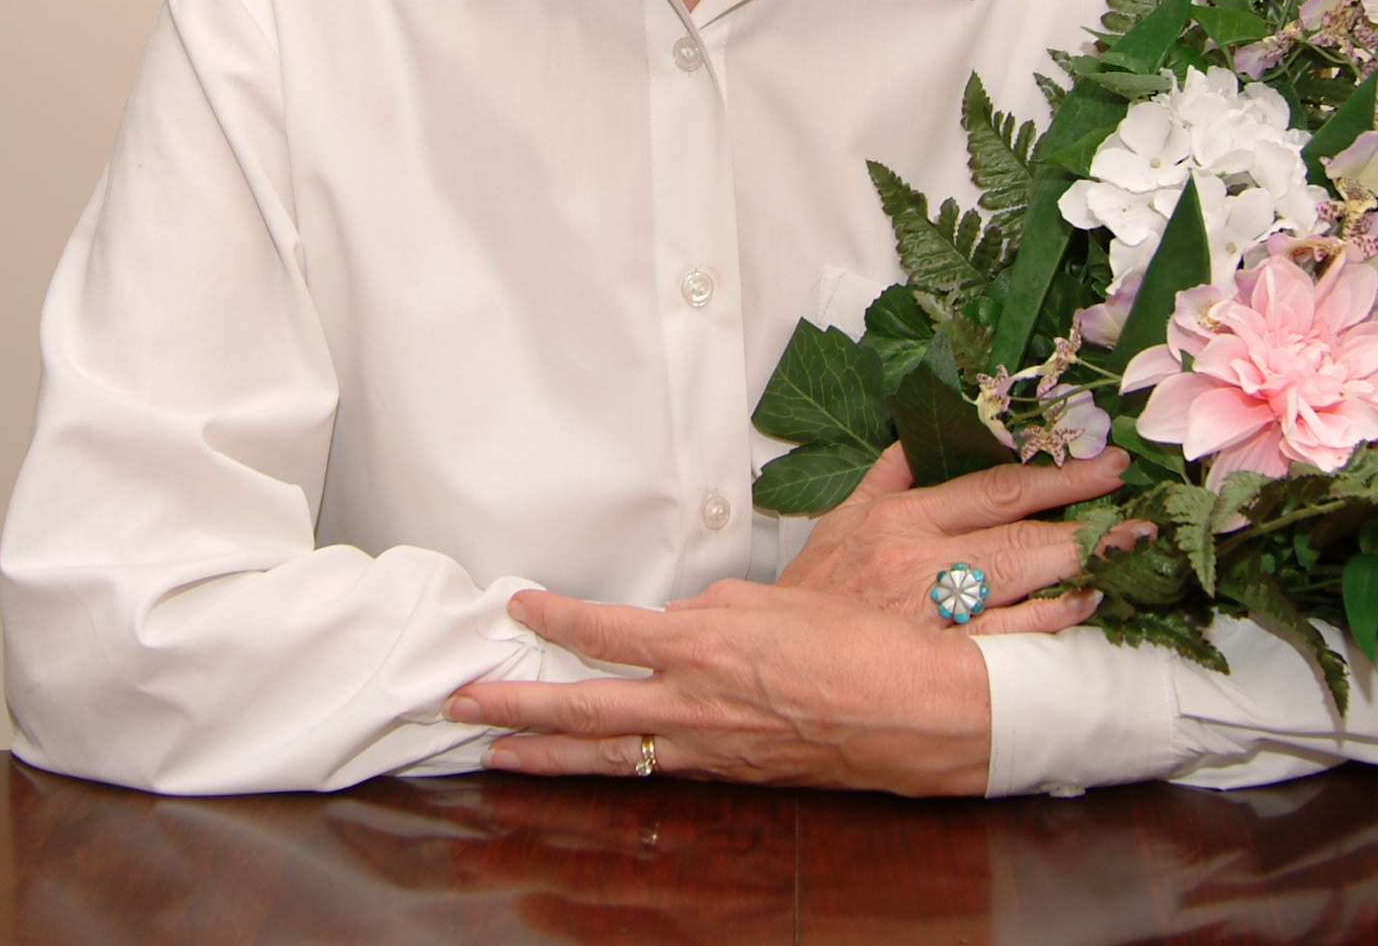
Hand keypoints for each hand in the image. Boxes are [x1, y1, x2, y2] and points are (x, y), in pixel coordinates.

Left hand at [450, 582, 993, 793]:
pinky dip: (610, 770)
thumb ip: (715, 611)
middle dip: (515, 706)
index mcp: (704, 645)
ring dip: (544, 756)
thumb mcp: (780, 602)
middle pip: (583, 708)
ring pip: (606, 755)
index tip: (517, 608)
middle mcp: (694, 702)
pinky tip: (586, 770)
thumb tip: (678, 620)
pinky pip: (653, 772)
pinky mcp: (729, 775)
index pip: (606, 631)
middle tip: (461, 702)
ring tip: (494, 754)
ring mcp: (708, 748)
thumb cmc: (862, 647)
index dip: (554, 619)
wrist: (916, 712)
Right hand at [780, 443, 1135, 633]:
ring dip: (1079, 564)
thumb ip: (886, 474)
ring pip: (1021, 580)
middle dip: (1085, 515)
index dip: (1055, 475)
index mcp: (899, 518)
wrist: (767, 671)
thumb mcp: (838, 522)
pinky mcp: (941, 665)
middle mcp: (921, 562)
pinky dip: (1050, 620)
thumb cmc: (810, 598)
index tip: (1103, 464)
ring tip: (1127, 549)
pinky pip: (1008, 638)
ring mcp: (933, 615)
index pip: (994, 487)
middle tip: (1137, 507)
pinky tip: (1084, 606)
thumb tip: (921, 434)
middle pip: (1019, 531)